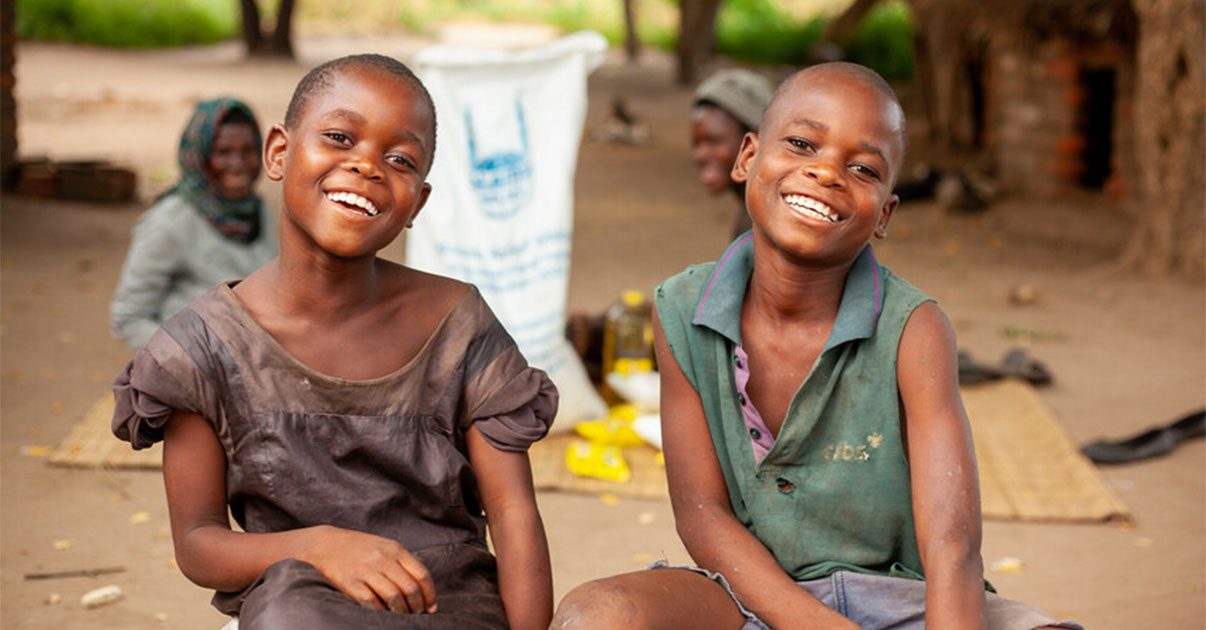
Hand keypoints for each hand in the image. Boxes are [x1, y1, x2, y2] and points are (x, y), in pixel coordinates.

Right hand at [301, 525, 437, 613]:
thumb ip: (402, 563)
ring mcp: (366, 571)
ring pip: (394, 597)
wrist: (325, 544)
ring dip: (401, 612)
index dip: (430, 594)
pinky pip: (371, 603)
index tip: (431, 607)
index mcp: (395, 549)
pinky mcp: (350, 583)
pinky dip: (381, 612)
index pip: (421, 574)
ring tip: (402, 617)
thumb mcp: (384, 546)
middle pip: (410, 588)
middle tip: (417, 615)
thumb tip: (421, 587)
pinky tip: (384, 615)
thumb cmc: (359, 548)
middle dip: (417, 606)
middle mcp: (383, 559)